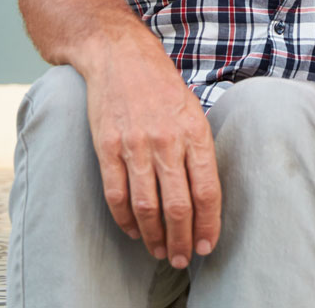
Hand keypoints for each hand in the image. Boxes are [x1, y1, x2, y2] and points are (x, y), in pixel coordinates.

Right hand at [80, 37, 221, 269]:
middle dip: (182, 240)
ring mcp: (135, 144)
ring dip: (154, 237)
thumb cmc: (161, 86)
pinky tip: (133, 231)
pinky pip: (116, 194)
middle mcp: (167, 140)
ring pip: (147, 206)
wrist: (119, 56)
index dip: (208, 225)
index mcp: (195, 131)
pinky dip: (125, 219)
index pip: (207, 191)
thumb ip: (199, 150)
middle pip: (178, 206)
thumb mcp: (193, 110)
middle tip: (183, 258)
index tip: (207, 245)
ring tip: (160, 251)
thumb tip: (206, 198)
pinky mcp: (106, 146)